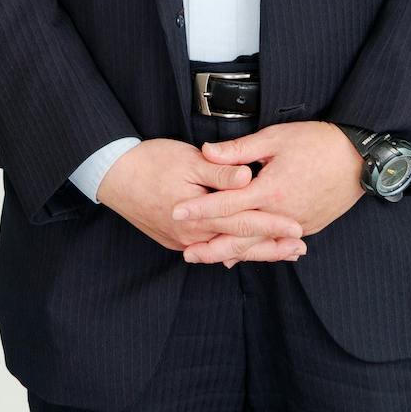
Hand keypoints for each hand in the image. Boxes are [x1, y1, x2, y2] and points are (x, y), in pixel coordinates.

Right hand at [97, 138, 300, 255]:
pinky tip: (241, 252)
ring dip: (253, 251)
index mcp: (199, 215)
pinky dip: (229, 250)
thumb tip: (248, 177)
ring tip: (279, 251)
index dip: (272, 225)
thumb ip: (219, 172)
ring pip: (225, 250)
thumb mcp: (187, 159)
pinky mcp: (174, 239)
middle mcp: (192, 235)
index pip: (244, 222)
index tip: (297, 227)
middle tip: (298, 248)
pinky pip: (208, 249)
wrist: (112, 175)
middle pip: (239, 244)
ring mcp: (182, 241)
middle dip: (270, 247)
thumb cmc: (149, 162)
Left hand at [173, 122, 363, 264]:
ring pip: (260, 245)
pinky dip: (259, 250)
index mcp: (271, 190)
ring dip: (234, 253)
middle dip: (212, 246)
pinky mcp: (309, 226)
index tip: (177, 212)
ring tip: (210, 257)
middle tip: (186, 253)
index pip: (227, 204)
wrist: (359, 158)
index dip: (200, 209)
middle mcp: (283, 213)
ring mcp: (297, 223)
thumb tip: (207, 152)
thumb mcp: (275, 138)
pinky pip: (277, 243)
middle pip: (241, 236)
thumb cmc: (317, 142)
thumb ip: (239, 150)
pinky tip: (245, 254)